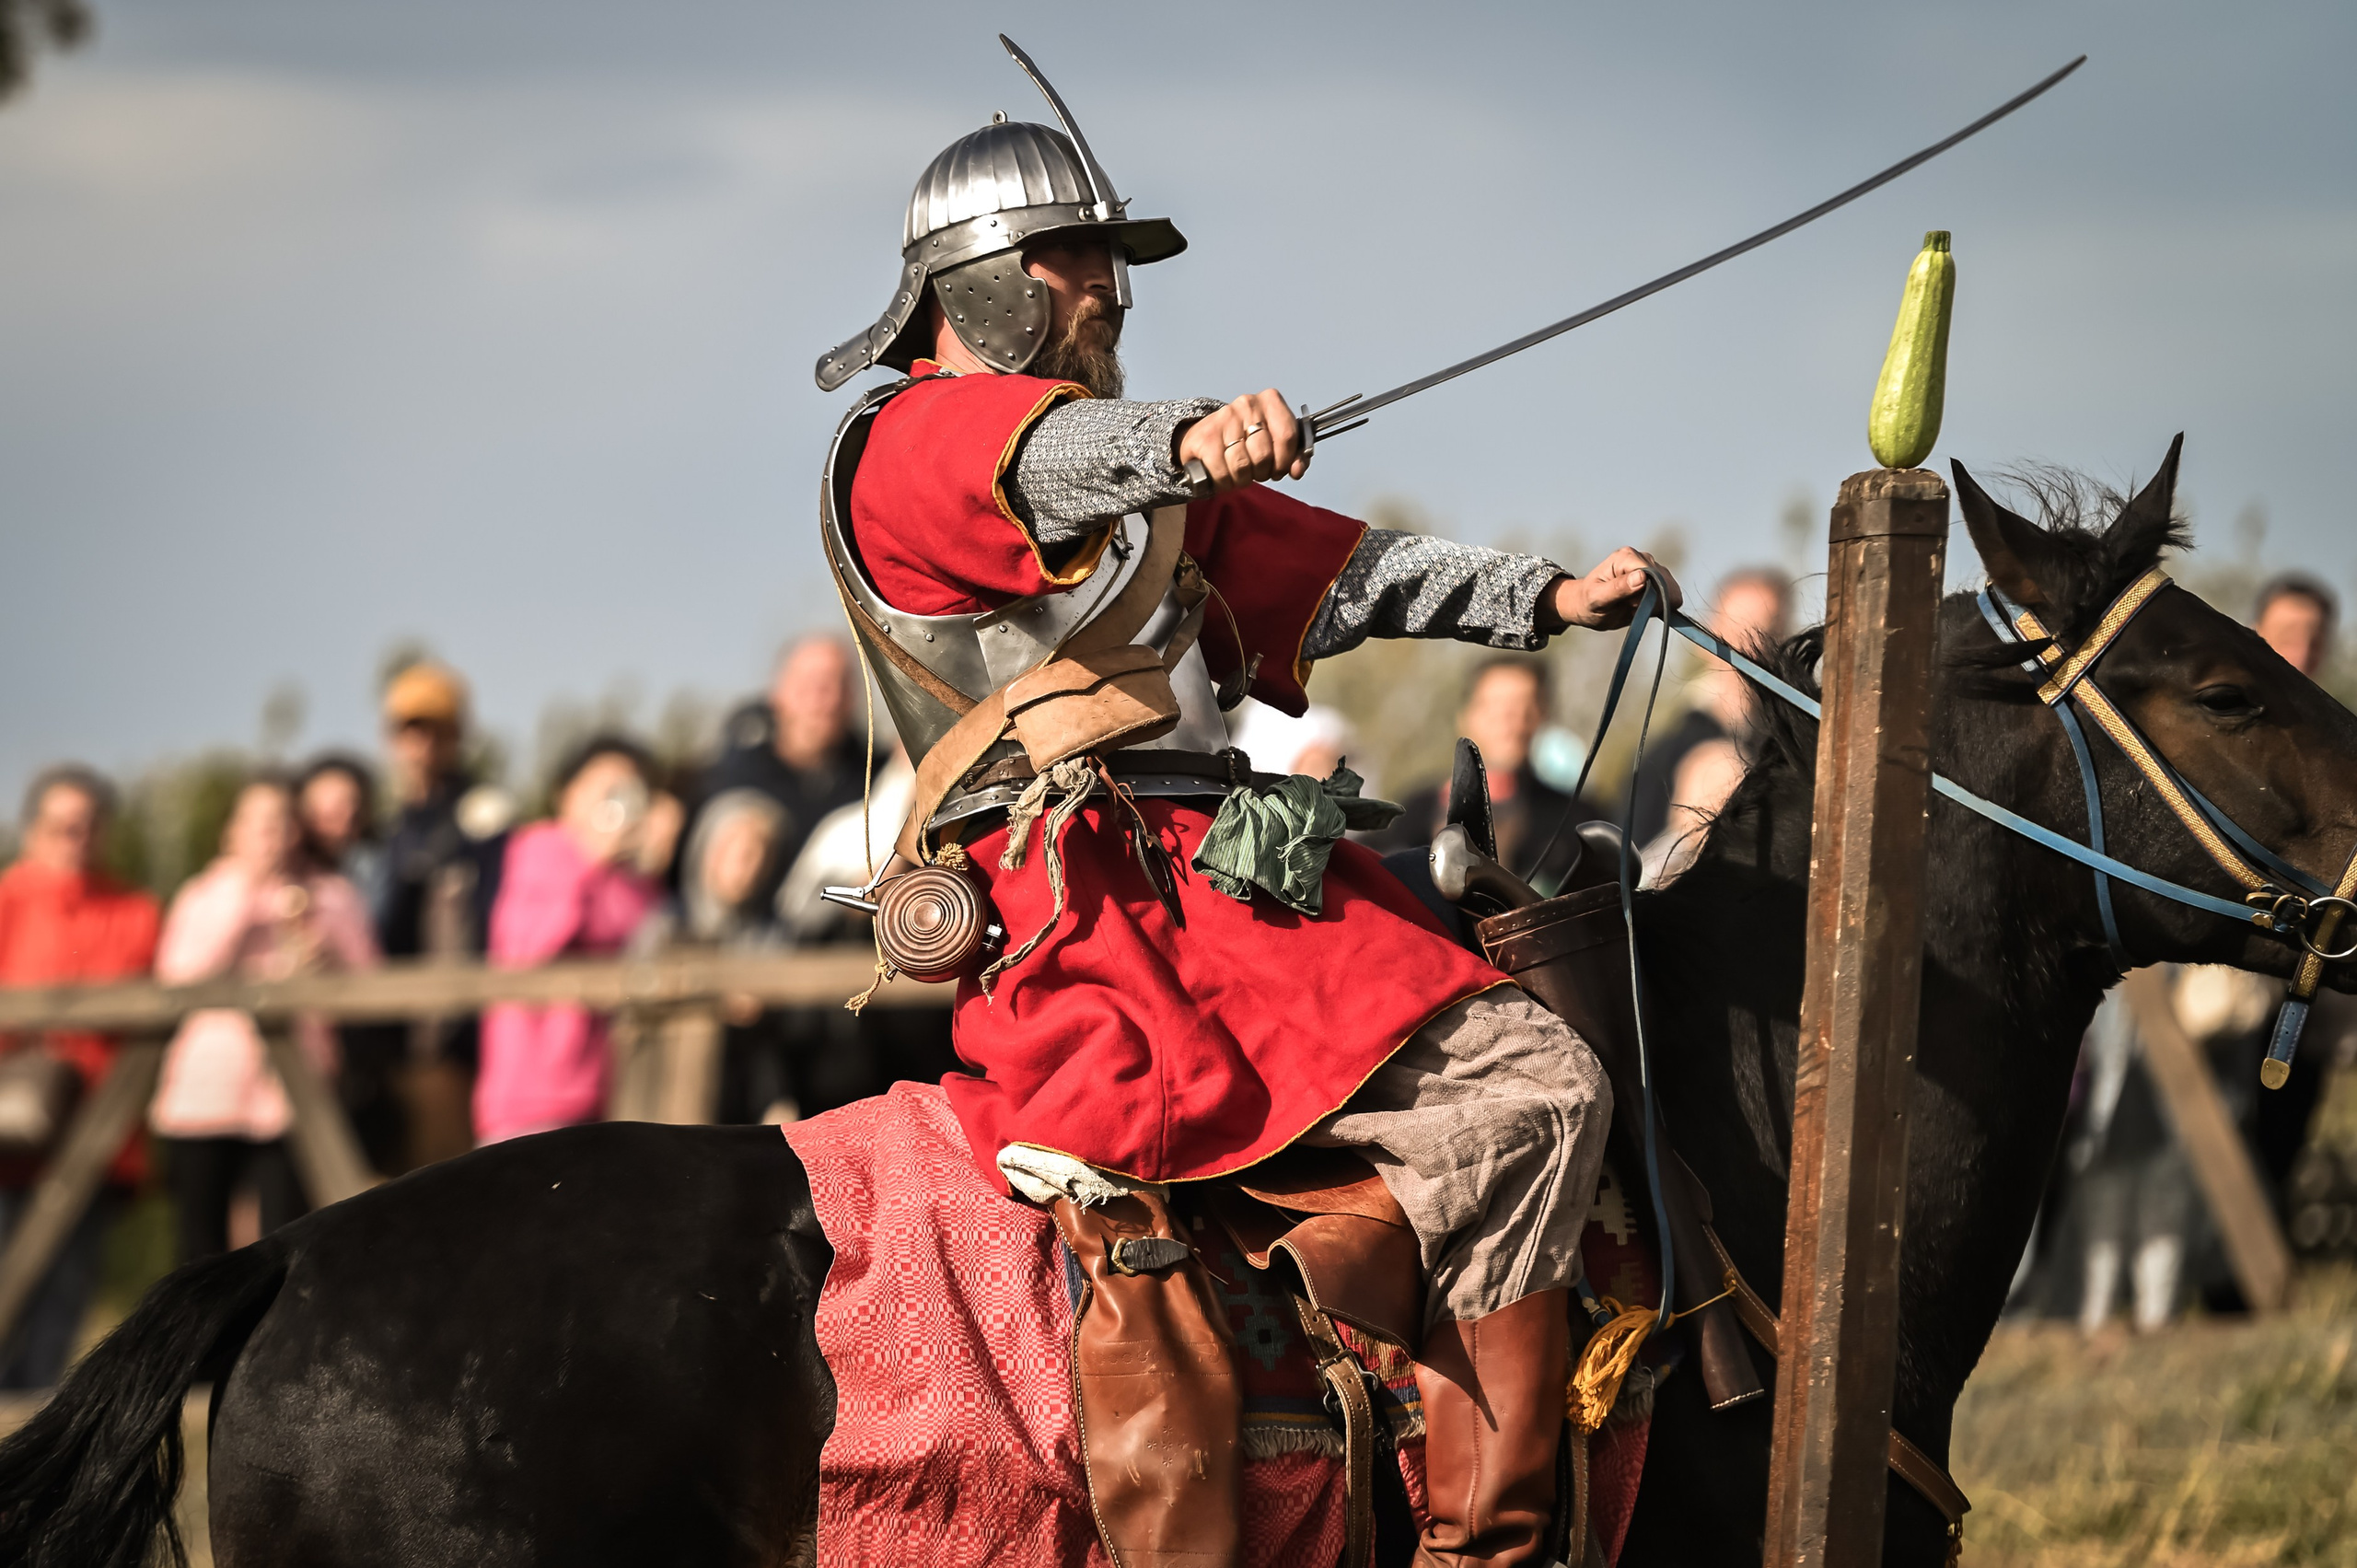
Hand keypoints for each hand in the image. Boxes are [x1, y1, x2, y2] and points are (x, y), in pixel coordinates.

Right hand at [1175, 390, 1308, 492]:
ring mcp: (1224, 418)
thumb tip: (1297, 471)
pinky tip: (1224, 476)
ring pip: (1242, 465)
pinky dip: (1224, 482)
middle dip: (1261, 472)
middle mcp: (1247, 404)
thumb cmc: (1245, 442)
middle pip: (1264, 454)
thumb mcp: (1274, 444)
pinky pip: (1222, 472)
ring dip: (1242, 479)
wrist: (1205, 437)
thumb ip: (1294, 457)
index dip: (1285, 461)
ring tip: (1239, 474)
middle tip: (1255, 471)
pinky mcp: (1205, 437)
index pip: (1287, 436)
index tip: (1278, 469)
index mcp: (1270, 401)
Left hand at [1541, 547, 1681, 631]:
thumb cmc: (1588, 602)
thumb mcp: (1598, 599)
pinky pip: (1672, 597)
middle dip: (1650, 602)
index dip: (1645, 595)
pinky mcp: (1659, 580)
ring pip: (1671, 592)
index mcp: (1626, 557)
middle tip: (1628, 606)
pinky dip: (1659, 607)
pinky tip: (1642, 607)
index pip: (1653, 575)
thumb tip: (1642, 576)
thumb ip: (1618, 588)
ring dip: (1654, 606)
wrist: (1588, 607)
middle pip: (1665, 583)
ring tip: (1632, 606)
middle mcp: (1643, 557)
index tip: (1628, 605)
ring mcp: (1653, 567)